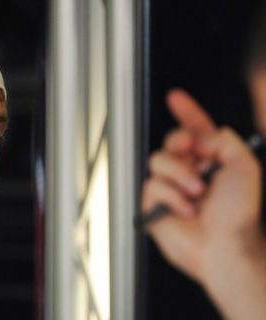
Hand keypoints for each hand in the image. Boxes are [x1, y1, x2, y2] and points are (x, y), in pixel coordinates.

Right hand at [141, 89, 261, 283]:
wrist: (225, 245)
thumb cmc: (239, 213)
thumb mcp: (244, 166)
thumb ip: (223, 139)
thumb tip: (198, 135)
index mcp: (210, 160)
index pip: (195, 128)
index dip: (186, 111)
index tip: (175, 98)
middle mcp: (189, 171)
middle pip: (171, 140)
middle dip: (181, 144)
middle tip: (194, 153)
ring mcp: (170, 187)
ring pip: (158, 161)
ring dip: (180, 175)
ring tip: (197, 193)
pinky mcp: (154, 204)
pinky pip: (152, 186)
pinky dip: (172, 196)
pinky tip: (186, 209)